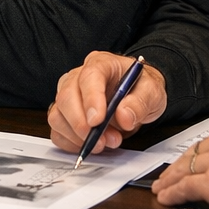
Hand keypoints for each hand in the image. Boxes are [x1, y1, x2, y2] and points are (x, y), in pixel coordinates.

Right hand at [48, 51, 166, 153]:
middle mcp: (78, 76)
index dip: (91, 99)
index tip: (97, 121)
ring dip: (78, 136)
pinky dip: (71, 143)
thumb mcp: (152, 92)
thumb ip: (140, 103)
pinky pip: (57, 131)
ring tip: (104, 142)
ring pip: (57, 116)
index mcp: (101, 64)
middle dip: (81, 124)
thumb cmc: (140, 88)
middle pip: (66, 97)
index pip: (89, 76)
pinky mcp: (64, 114)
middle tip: (103, 141)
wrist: (136, 96)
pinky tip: (90, 144)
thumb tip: (124, 116)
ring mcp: (68, 95)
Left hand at [150, 117, 208, 208]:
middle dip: (180, 163)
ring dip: (170, 178)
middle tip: (169, 172)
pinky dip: (173, 192)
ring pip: (185, 168)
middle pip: (195, 152)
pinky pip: (186, 187)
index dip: (205, 151)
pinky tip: (165, 197)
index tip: (200, 158)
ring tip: (161, 187)